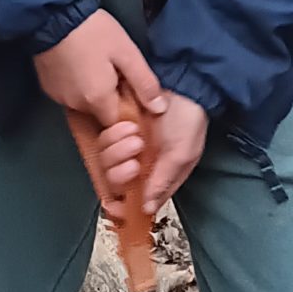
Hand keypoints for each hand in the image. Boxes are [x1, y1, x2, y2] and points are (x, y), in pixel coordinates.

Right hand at [34, 10, 168, 139]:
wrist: (52, 14)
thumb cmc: (94, 31)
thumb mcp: (127, 53)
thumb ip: (144, 83)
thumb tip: (159, 109)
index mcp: (97, 100)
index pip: (118, 122)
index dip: (127, 109)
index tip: (129, 88)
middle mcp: (76, 106)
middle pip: (100, 113)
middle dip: (110, 98)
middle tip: (115, 71)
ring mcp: (58, 98)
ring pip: (84, 104)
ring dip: (93, 91)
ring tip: (96, 65)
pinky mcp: (47, 88)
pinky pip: (69, 95)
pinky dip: (77, 86)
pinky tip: (80, 66)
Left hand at [103, 90, 205, 214]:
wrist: (181, 82)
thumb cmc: (189, 120)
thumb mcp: (182, 154)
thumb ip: (163, 181)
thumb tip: (147, 208)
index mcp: (158, 178)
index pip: (135, 203)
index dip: (122, 209)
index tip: (115, 207)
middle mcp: (140, 166)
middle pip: (116, 184)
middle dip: (122, 173)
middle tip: (135, 159)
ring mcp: (126, 148)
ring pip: (107, 163)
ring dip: (118, 150)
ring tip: (135, 134)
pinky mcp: (116, 130)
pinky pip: (103, 141)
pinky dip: (113, 136)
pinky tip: (127, 125)